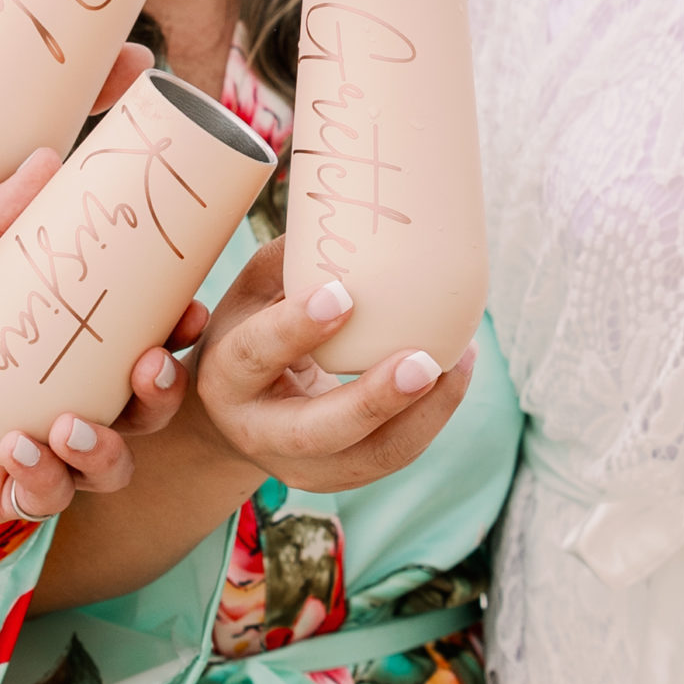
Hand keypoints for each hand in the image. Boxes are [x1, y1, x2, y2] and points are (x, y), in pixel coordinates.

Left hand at [0, 149, 191, 523]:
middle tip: (151, 366)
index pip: (138, 343)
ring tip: (74, 423)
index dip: (177, 334)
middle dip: (163, 394)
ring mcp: (26, 451)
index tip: (190, 310)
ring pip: (108, 464)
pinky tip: (21, 446)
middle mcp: (52, 400)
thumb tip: (51, 156)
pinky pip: (45, 498)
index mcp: (53, 347)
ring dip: (110, 447)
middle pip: (141, 409)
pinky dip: (47, 477)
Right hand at [193, 238, 475, 492]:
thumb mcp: (251, 293)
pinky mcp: (338, 478)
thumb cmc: (251, 329)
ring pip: (367, 458)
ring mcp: (299, 465)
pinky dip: (430, 419)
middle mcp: (257, 430)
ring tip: (458, 362)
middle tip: (423, 362)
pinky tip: (457, 372)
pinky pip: (391, 457)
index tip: (343, 294)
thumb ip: (290, 258)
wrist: (232, 413)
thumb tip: (344, 205)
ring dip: (422, 415)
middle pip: (315, 431)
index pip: (256, 354)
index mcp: (226, 376)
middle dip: (373, 400)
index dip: (296, 329)